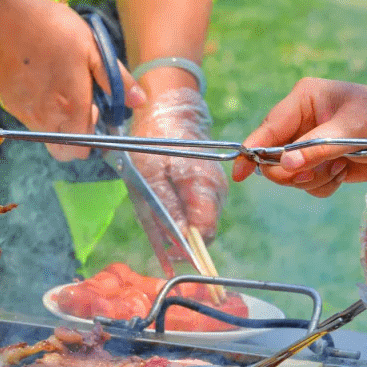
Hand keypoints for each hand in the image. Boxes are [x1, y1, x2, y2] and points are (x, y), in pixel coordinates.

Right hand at [0, 0, 143, 160]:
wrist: (7, 17)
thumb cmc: (55, 29)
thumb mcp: (94, 49)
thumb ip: (116, 80)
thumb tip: (140, 102)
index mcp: (72, 107)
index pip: (82, 149)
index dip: (92, 140)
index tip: (94, 115)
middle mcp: (47, 118)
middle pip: (63, 152)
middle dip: (74, 139)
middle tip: (78, 107)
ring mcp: (25, 113)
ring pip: (46, 136)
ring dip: (57, 124)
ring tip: (58, 89)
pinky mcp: (10, 104)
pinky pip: (28, 119)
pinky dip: (38, 110)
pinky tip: (38, 82)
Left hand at [128, 86, 227, 244]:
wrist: (170, 113)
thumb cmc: (155, 141)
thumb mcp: (150, 174)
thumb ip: (166, 208)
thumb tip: (178, 240)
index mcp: (203, 185)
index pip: (204, 231)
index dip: (188, 248)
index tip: (170, 253)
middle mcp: (215, 190)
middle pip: (204, 231)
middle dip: (183, 241)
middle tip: (160, 238)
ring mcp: (215, 189)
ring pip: (200, 224)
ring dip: (181, 231)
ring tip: (161, 223)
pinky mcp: (209, 189)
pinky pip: (198, 213)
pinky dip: (183, 221)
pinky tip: (168, 224)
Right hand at [232, 78, 366, 196]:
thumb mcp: (352, 130)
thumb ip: (316, 148)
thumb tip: (284, 165)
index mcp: (303, 100)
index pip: (268, 128)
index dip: (252, 151)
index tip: (241, 173)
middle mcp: (301, 121)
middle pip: (273, 157)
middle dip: (293, 171)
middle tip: (314, 172)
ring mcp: (309, 143)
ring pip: (290, 175)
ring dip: (313, 178)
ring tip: (339, 166)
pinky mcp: (319, 162)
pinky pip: (306, 185)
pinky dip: (322, 185)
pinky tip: (343, 172)